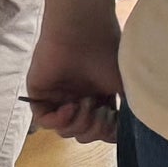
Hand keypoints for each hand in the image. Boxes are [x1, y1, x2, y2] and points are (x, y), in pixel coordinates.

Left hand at [26, 11, 124, 144]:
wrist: (85, 31)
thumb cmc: (109, 53)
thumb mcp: (126, 88)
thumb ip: (128, 115)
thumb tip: (128, 135)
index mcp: (99, 99)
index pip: (101, 131)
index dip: (108, 133)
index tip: (115, 119)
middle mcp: (78, 99)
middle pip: (83, 134)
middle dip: (95, 130)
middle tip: (100, 111)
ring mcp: (58, 97)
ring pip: (65, 131)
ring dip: (80, 124)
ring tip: (86, 103)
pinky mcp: (39, 93)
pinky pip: (44, 120)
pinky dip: (59, 121)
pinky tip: (70, 107)